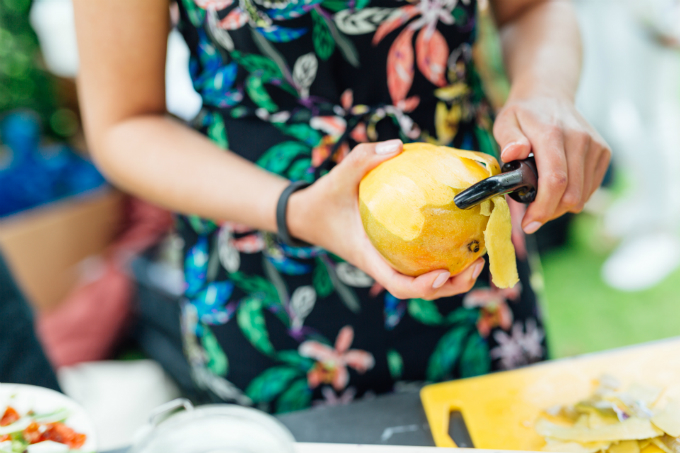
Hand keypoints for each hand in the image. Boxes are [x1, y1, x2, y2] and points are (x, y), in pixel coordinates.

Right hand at [288, 139, 484, 299]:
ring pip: (424, 281)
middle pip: (420, 291)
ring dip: (453, 278)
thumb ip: (362, 158)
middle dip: (452, 286)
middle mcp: (382, 265)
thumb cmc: (323, 200)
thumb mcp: (337, 176)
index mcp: (369, 257)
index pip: (398, 284)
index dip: (423, 287)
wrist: (306, 215)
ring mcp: (389, 261)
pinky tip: (461, 239)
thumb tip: (398, 145)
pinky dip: (443, 260)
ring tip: (477, 257)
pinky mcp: (394, 253)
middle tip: (477, 264)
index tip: (443, 273)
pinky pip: (421, 264)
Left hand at [493, 95, 610, 233]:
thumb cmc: (524, 113)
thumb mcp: (505, 121)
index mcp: (553, 133)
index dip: (543, 208)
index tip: (529, 224)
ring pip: (583, 195)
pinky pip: (591, 188)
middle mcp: (579, 139)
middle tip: (531, 217)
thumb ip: (507, 138)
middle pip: (571, 193)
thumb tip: (513, 153)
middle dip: (550, 212)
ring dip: (561, 206)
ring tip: (542, 199)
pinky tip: (557, 189)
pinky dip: (573, 196)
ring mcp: (594, 146)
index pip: (555, 180)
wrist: (549, 94)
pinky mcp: (603, 152)